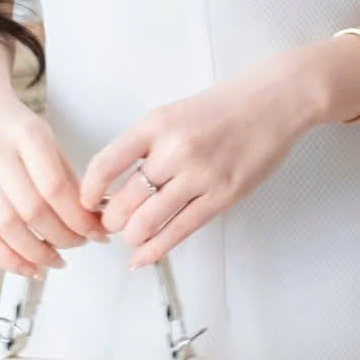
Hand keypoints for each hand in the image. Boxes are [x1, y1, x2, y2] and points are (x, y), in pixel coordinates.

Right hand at [0, 95, 110, 276]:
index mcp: (25, 136)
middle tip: (80, 244)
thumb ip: (69, 178)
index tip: (96, 232)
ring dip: (37, 253)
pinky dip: (7, 259)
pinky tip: (28, 267)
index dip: (78, 217)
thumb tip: (93, 218)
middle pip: (32, 211)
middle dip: (63, 237)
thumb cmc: (13, 128)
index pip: (54, 187)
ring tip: (57, 260)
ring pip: (7, 228)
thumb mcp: (48, 140)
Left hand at [79, 59, 313, 266]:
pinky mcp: (223, 196)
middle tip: (110, 224)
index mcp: (155, 124)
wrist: (273, 103)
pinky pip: (180, 231)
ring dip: (132, 236)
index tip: (86, 202)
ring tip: (131, 236)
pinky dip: (155, 250)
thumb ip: (145, 145)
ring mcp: (200, 174)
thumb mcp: (173, 114)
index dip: (89, 192)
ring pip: (148, 221)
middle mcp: (174, 149)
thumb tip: (114, 184)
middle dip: (111, 221)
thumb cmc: (223, 108)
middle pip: (124, 201)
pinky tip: (143, 257)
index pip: (106, 165)